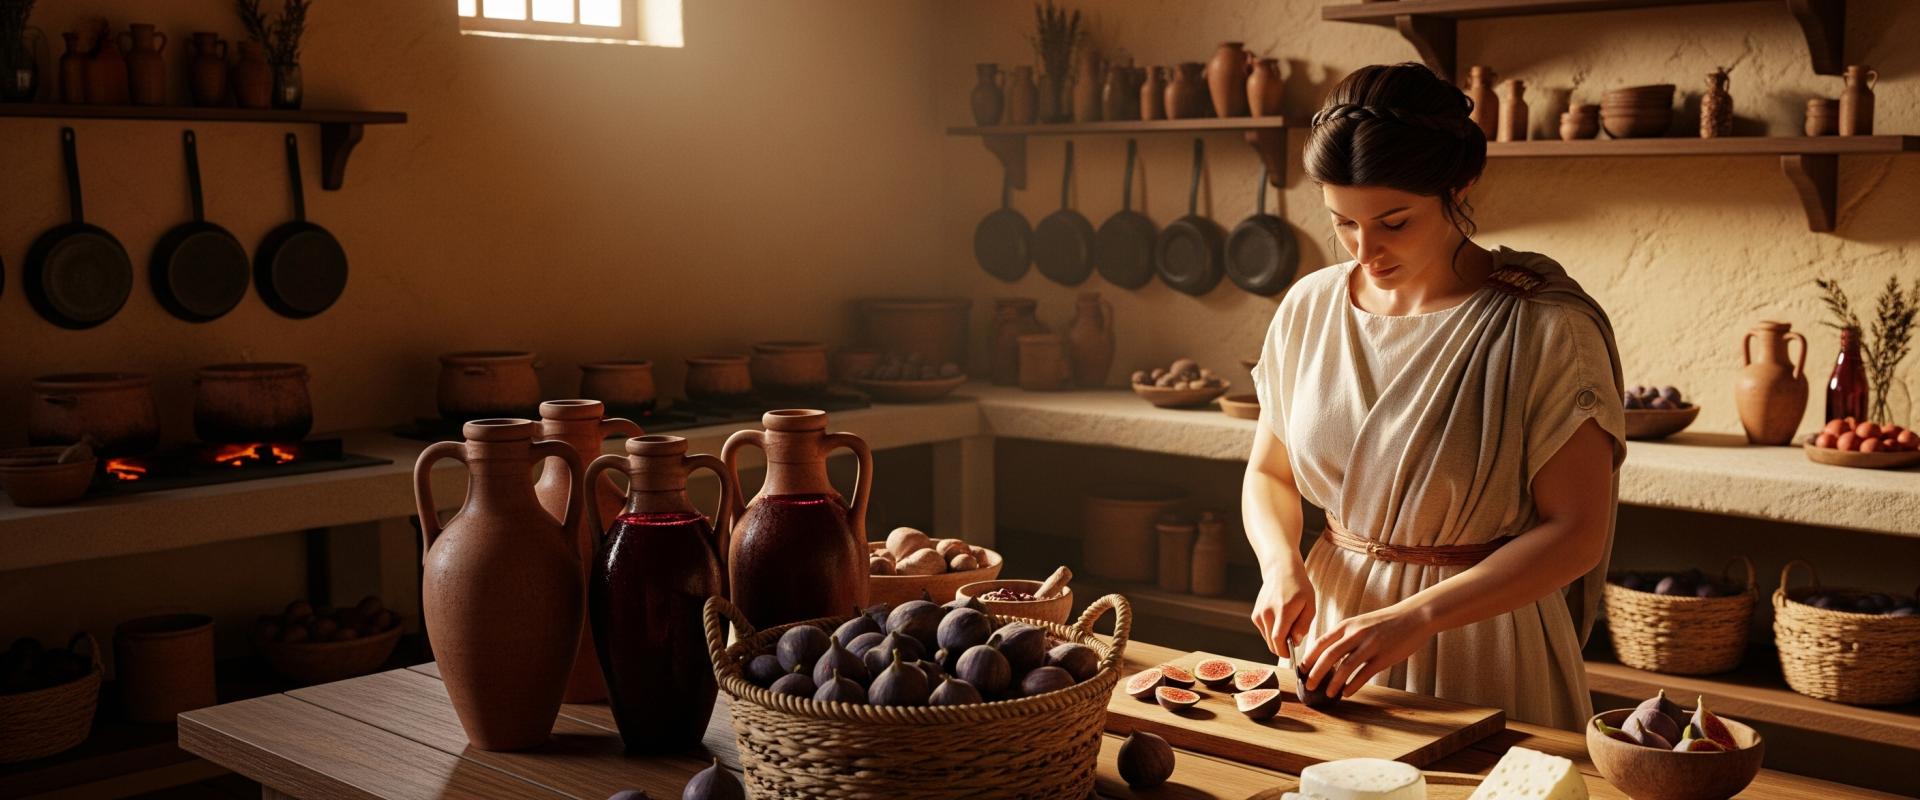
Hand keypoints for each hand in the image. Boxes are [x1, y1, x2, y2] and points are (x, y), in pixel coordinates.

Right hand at [1250, 560, 1313, 658]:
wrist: (1280, 571)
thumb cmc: (1299, 587)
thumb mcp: (1310, 604)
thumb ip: (1303, 625)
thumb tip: (1295, 641)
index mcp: (1283, 611)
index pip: (1278, 639)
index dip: (1284, 652)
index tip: (1291, 656)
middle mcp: (1267, 613)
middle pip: (1271, 643)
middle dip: (1282, 648)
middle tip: (1294, 641)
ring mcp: (1259, 614)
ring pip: (1267, 639)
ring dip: (1278, 640)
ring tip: (1289, 627)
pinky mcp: (1255, 615)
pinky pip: (1264, 631)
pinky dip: (1272, 632)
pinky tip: (1280, 621)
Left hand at [1297, 603, 1432, 698]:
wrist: (1414, 616)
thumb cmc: (1386, 622)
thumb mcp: (1361, 622)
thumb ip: (1345, 635)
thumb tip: (1328, 652)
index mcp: (1347, 625)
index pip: (1321, 642)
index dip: (1309, 657)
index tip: (1301, 669)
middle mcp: (1356, 634)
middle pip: (1328, 656)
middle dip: (1315, 673)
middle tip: (1308, 685)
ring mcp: (1370, 646)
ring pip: (1345, 667)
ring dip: (1333, 683)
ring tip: (1327, 693)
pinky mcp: (1383, 657)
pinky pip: (1363, 674)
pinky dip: (1352, 686)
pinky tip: (1346, 693)